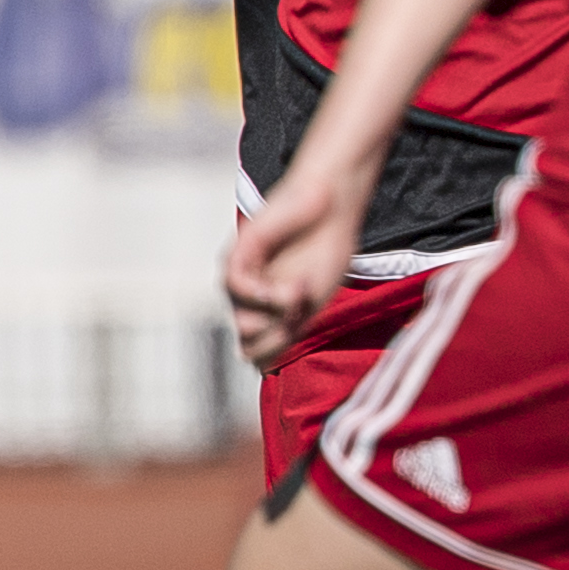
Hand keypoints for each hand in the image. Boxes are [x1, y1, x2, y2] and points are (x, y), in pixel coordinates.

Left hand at [223, 163, 366, 369]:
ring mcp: (243, 275)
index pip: (256, 351)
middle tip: (305, 309)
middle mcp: (250, 297)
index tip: (305, 327)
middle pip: (247, 342)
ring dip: (277, 315)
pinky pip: (236, 287)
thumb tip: (253, 364)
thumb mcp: (311, 301)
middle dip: (280, 335)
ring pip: (242, 323)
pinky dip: (264, 295)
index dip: (280, 350)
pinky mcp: (239, 252)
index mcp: (267, 310)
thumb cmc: (326, 249)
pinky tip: (291, 286)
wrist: (332, 204)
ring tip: (303, 290)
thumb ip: (284, 332)